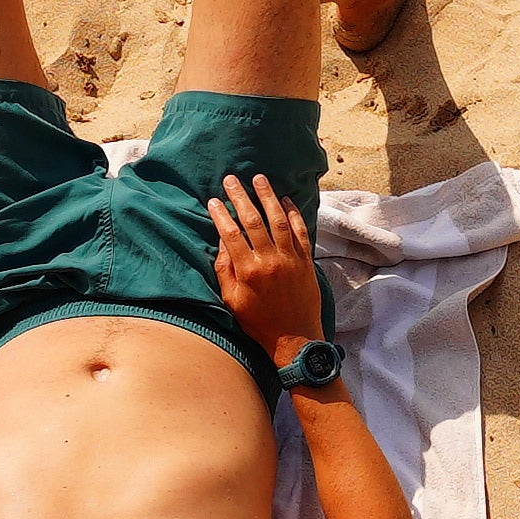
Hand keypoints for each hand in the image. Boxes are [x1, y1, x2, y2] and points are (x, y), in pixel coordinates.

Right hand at [210, 175, 325, 358]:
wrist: (294, 339)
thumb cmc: (259, 323)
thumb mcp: (232, 301)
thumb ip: (225, 271)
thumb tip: (222, 244)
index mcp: (248, 271)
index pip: (231, 234)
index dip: (221, 215)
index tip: (214, 201)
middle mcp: (269, 261)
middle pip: (253, 220)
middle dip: (241, 197)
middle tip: (232, 180)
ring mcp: (290, 259)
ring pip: (278, 219)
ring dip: (268, 196)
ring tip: (259, 179)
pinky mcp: (305, 261)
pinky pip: (299, 230)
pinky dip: (293, 213)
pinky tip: (286, 200)